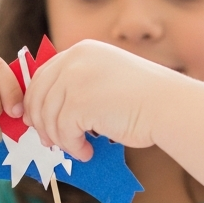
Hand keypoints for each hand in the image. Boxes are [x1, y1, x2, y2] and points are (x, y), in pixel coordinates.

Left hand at [23, 40, 183, 159]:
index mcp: (81, 50)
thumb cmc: (144, 99)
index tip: (34, 121)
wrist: (169, 105)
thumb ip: (79, 85)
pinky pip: (62, 132)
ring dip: (60, 139)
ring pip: (49, 117)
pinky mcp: (79, 102)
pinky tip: (86, 152)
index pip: (43, 76)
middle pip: (39, 96)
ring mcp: (75, 79)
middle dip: (40, 123)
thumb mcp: (106, 78)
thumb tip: (48, 113)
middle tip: (49, 142)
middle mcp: (75, 59)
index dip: (35, 101)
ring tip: (77, 149)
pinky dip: (72, 147)